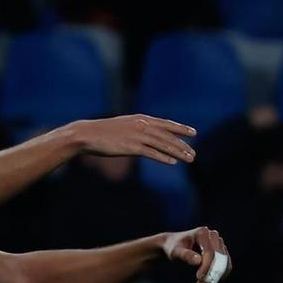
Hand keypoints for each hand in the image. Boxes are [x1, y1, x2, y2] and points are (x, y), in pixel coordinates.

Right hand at [70, 114, 196, 165]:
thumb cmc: (104, 132)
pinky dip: (163, 157)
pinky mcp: (131, 147)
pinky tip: (172, 162)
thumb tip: (147, 136)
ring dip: (178, 152)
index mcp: (141, 119)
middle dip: (183, 144)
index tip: (193, 133)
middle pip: (167, 135)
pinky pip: (151, 153)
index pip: (165, 124)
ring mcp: (137, 136)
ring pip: (163, 144)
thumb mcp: (124, 127)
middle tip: (194, 153)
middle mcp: (142, 125)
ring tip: (189, 159)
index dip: (180, 128)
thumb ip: (137, 129)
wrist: (88, 134)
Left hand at [162, 225, 229, 282]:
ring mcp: (219, 244)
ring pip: (223, 264)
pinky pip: (225, 266)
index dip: (206, 266)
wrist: (174, 246)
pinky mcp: (221, 252)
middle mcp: (213, 236)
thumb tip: (198, 261)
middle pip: (218, 258)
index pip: (209, 252)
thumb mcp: (175, 252)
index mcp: (202, 233)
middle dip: (211, 275)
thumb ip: (185, 255)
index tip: (198, 278)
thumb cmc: (173, 248)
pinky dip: (219, 277)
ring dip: (215, 278)